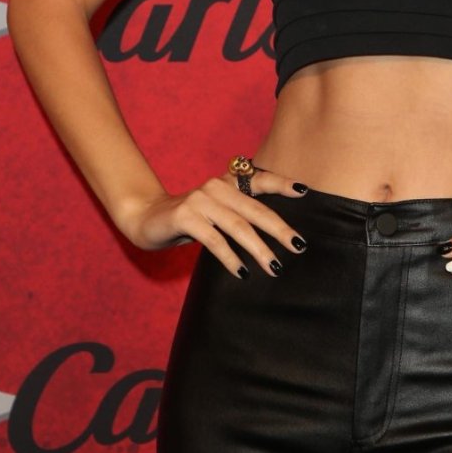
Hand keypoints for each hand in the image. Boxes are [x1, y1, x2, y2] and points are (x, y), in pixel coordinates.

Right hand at [117, 167, 308, 279]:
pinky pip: (214, 240)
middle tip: (299, 246)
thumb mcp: (216, 212)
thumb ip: (239, 214)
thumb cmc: (189, 219)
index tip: (305, 191)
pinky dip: (230, 258)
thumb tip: (276, 234)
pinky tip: (242, 273)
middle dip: (279, 229)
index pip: (260, 179)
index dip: (282, 184)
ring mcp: (201, 200)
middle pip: (255, 209)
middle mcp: (216, 186)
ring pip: (238, 227)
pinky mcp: (185, 216)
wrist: (146, 218)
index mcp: (227, 182)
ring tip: (275, 267)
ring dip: (259, 249)